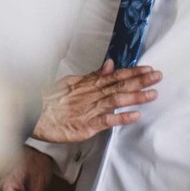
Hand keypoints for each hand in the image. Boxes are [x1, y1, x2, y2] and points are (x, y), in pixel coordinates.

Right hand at [31, 60, 160, 143]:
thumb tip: (110, 65)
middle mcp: (90, 94)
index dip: (132, 72)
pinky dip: (121, 118)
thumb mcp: (71, 82)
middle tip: (158, 76)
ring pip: (116, 100)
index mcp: (87, 84)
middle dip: (139, 81)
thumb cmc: (49, 101)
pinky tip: (136, 115)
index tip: (147, 69)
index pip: (114, 76)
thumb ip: (92, 76)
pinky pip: (106, 120)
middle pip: (118, 86)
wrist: (32, 114)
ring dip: (135, 97)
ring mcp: (89, 109)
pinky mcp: (86, 125)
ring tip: (153, 94)